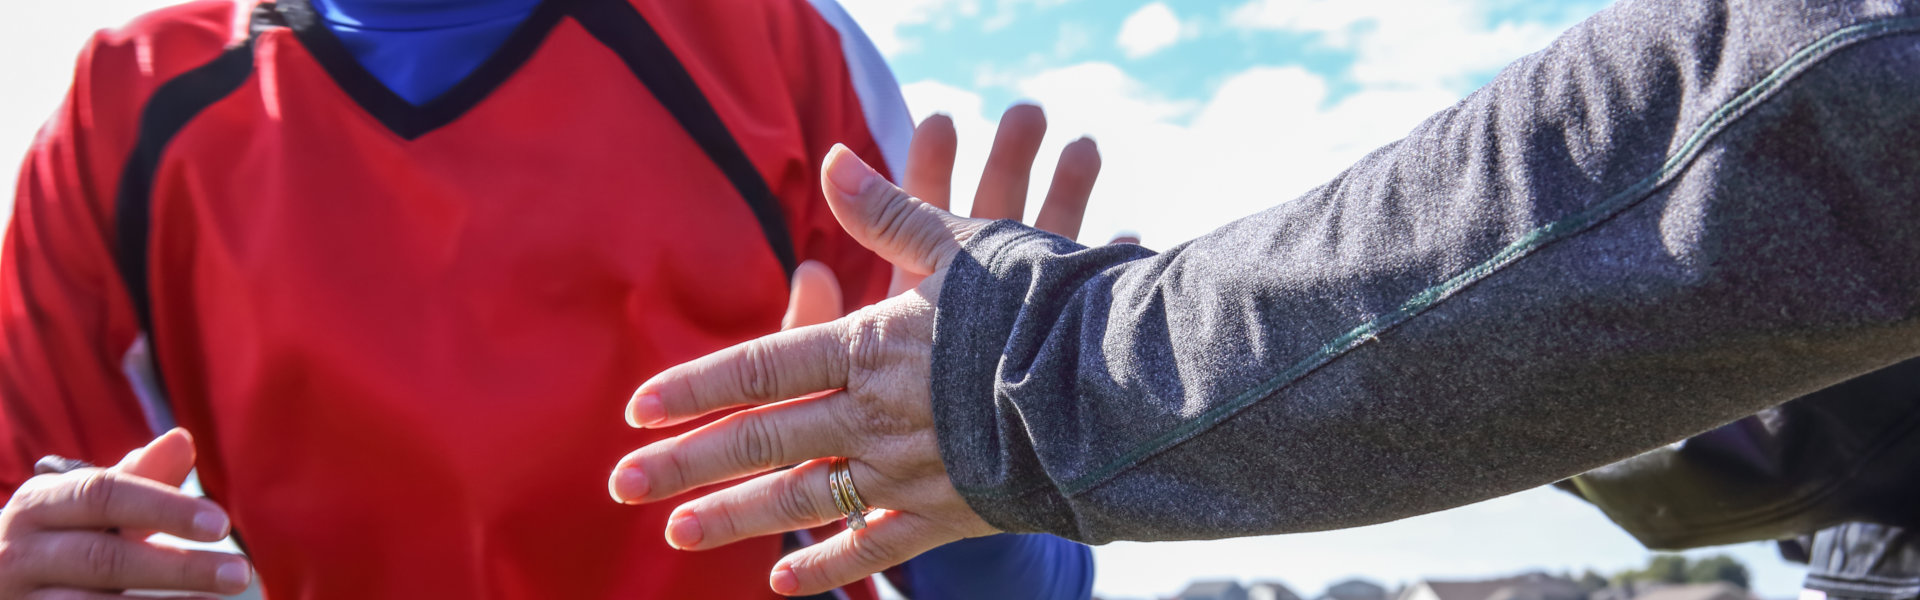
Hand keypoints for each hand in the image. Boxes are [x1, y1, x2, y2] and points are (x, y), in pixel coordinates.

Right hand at [0, 429, 251, 597]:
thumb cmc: (56, 534)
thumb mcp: (85, 503)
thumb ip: (138, 478)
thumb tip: (182, 440)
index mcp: (39, 504)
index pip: (104, 496)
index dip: (164, 508)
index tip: (222, 524)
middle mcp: (22, 551)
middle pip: (105, 559)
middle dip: (177, 568)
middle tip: (239, 573)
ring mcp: (21, 598)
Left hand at [609, 106, 1097, 596]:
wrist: (1115, 388)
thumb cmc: (1040, 306)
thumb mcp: (963, 246)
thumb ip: (888, 213)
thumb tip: (834, 160)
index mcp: (871, 348)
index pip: (761, 369)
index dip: (696, 388)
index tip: (639, 410)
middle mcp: (874, 416)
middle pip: (761, 441)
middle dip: (686, 464)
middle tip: (622, 485)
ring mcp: (907, 471)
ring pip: (802, 499)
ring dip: (734, 518)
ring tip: (675, 533)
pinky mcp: (948, 512)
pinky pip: (875, 546)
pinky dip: (829, 564)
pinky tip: (785, 581)